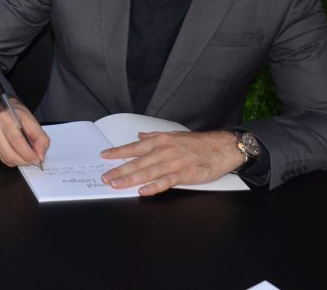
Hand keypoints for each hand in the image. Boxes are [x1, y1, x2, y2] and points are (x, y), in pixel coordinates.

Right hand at [0, 101, 48, 167]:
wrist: (1, 110)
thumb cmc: (18, 116)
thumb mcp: (33, 122)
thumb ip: (41, 139)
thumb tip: (40, 156)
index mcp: (6, 118)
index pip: (17, 141)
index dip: (28, 154)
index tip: (38, 159)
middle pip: (10, 154)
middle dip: (24, 161)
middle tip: (33, 161)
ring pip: (5, 159)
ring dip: (18, 162)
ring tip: (25, 157)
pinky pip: (0, 158)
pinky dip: (10, 160)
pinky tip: (15, 152)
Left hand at [99, 130, 244, 195]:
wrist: (221, 147)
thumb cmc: (198, 143)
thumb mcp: (174, 135)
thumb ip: (155, 137)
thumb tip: (140, 136)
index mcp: (161, 141)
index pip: (134, 147)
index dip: (118, 152)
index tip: (105, 156)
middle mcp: (164, 151)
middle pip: (137, 162)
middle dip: (119, 169)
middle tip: (105, 177)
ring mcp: (174, 163)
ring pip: (148, 172)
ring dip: (130, 179)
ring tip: (117, 185)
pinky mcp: (184, 174)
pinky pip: (166, 182)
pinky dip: (153, 187)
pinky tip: (142, 191)